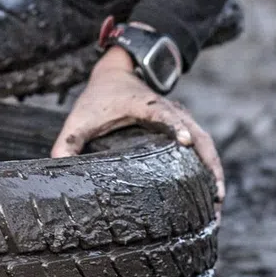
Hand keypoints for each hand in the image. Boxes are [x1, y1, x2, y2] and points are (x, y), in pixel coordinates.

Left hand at [50, 48, 223, 204]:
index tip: (187, 142)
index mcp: (145, 105)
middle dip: (210, 164)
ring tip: (219, 204)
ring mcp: (182, 118)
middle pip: (199, 135)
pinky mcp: (185, 127)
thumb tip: (56, 169)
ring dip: (215, 171)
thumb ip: (67, 142)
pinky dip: (211, 168)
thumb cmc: (99, 98)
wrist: (119, 72)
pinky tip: (213, 194)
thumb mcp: (79, 118)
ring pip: (206, 144)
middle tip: (217, 196)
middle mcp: (170, 111)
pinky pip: (204, 148)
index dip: (176, 126)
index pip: (164, 114)